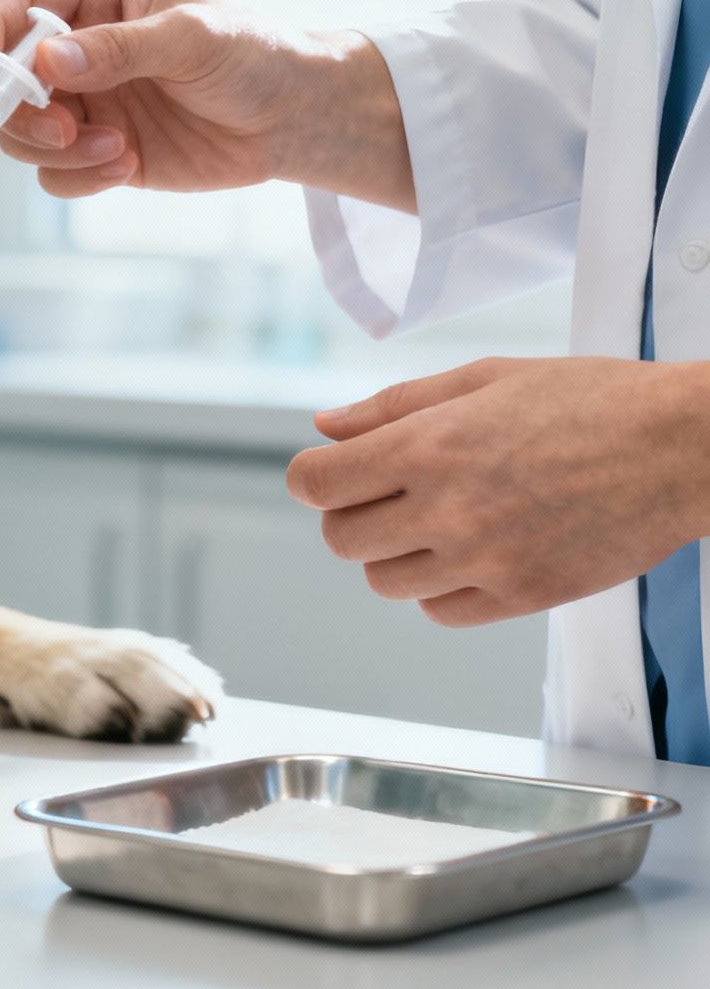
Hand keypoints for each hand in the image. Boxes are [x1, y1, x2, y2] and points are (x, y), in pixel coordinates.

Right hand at [0, 0, 413, 210]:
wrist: (293, 119)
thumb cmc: (252, 55)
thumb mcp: (190, 37)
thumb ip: (117, 49)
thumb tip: (46, 63)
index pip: (15, 5)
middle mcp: (78, 49)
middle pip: (3, 82)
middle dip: (20, 113)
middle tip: (62, 129)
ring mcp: (84, 103)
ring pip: (21, 134)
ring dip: (56, 151)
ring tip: (114, 152)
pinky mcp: (97, 152)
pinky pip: (54, 174)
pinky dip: (79, 177)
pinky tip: (126, 166)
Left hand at [286, 358, 709, 625]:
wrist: (685, 446)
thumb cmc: (591, 400)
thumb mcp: (486, 377)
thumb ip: (395, 406)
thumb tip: (326, 428)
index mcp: (431, 445)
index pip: (316, 483)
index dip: (315, 478)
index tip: (334, 473)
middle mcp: (449, 507)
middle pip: (342, 539)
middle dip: (353, 514)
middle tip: (393, 493)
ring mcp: (486, 558)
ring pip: (385, 582)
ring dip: (396, 554)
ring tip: (441, 519)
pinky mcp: (523, 596)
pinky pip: (440, 611)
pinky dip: (441, 587)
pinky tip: (472, 551)